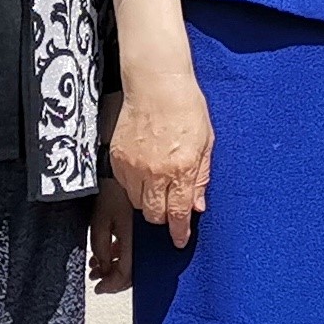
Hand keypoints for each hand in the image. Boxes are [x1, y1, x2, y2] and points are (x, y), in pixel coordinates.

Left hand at [89, 169, 135, 294]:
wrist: (125, 168)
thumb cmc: (113, 190)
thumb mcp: (100, 221)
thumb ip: (101, 247)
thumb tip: (103, 268)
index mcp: (136, 241)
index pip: (127, 274)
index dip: (112, 284)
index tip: (99, 288)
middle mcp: (146, 241)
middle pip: (133, 270)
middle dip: (112, 276)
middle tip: (96, 277)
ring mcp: (147, 234)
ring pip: (135, 259)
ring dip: (115, 264)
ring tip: (97, 263)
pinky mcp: (146, 226)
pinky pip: (136, 246)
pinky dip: (121, 252)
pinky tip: (110, 248)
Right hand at [110, 72, 213, 246]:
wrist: (156, 83)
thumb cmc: (187, 108)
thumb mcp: (206, 143)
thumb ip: (201, 177)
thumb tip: (197, 206)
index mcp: (181, 169)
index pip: (178, 213)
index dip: (179, 231)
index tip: (179, 240)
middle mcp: (154, 172)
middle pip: (153, 214)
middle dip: (163, 215)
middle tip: (171, 205)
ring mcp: (132, 165)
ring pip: (137, 202)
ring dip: (149, 200)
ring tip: (159, 182)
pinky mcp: (116, 157)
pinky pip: (124, 184)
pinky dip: (134, 184)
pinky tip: (144, 170)